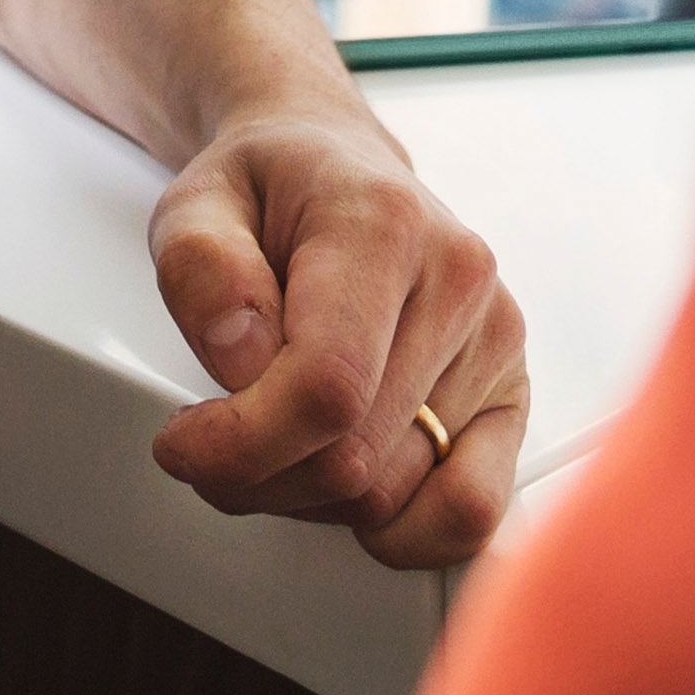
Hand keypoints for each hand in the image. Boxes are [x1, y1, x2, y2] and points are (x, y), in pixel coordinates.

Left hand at [143, 99, 529, 570]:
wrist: (332, 163)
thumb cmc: (267, 189)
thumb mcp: (194, 202)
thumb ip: (200, 271)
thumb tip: (243, 361)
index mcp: (383, 223)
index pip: (327, 386)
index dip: (243, 445)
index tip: (184, 445)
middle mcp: (459, 280)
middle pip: (356, 457)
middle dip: (261, 476)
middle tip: (213, 445)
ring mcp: (495, 341)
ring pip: (397, 495)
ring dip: (314, 499)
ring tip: (277, 439)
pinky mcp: (511, 392)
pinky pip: (471, 511)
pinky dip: (400, 532)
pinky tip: (346, 493)